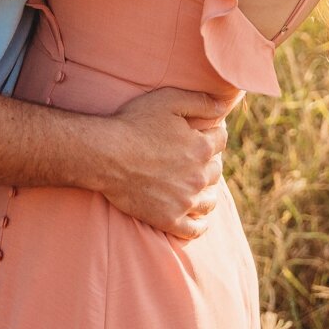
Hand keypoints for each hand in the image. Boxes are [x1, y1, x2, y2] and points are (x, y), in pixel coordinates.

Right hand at [91, 87, 231, 239]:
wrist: (105, 155)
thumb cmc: (134, 124)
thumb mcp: (168, 100)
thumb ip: (201, 102)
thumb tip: (224, 107)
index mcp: (202, 147)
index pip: (220, 140)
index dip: (211, 133)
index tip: (201, 133)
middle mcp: (199, 177)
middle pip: (216, 170)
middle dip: (207, 162)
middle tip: (191, 159)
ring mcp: (185, 201)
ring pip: (209, 200)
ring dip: (206, 191)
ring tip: (193, 186)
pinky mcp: (169, 220)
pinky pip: (195, 229)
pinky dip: (199, 224)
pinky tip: (195, 217)